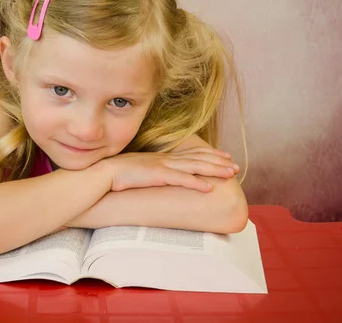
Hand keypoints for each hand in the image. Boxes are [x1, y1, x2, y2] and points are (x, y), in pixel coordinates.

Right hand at [103, 147, 238, 191]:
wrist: (105, 173)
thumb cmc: (121, 174)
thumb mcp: (142, 170)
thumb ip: (154, 171)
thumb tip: (161, 176)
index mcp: (163, 157)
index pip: (192, 153)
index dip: (210, 154)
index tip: (225, 156)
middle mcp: (166, 159)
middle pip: (199, 158)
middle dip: (219, 162)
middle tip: (236, 167)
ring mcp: (163, 166)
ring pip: (195, 167)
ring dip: (214, 170)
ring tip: (230, 174)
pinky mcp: (158, 175)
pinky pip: (181, 179)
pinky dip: (197, 183)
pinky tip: (209, 188)